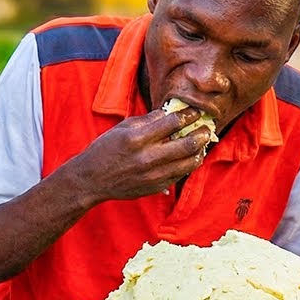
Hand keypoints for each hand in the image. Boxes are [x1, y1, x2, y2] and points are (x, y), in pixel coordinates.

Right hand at [63, 105, 212, 204]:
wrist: (92, 179)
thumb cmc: (105, 150)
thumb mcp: (122, 128)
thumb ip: (148, 120)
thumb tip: (170, 112)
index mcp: (138, 138)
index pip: (173, 122)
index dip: (189, 115)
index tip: (196, 112)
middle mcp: (147, 157)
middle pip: (187, 143)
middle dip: (202, 133)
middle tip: (207, 127)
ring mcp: (153, 175)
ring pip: (189, 162)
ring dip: (200, 150)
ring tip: (202, 143)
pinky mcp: (156, 187)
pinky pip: (180, 174)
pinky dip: (189, 164)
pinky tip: (191, 157)